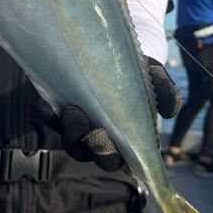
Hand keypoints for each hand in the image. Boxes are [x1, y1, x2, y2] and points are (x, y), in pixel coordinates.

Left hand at [34, 56, 181, 173]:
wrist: (114, 52)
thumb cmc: (137, 73)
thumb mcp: (154, 77)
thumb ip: (165, 92)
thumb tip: (169, 111)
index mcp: (123, 140)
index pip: (114, 160)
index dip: (106, 154)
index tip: (103, 135)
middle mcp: (96, 137)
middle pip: (86, 154)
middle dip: (85, 144)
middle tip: (85, 123)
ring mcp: (75, 125)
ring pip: (68, 140)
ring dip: (67, 130)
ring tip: (69, 110)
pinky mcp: (57, 110)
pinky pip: (47, 118)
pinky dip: (44, 115)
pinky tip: (43, 106)